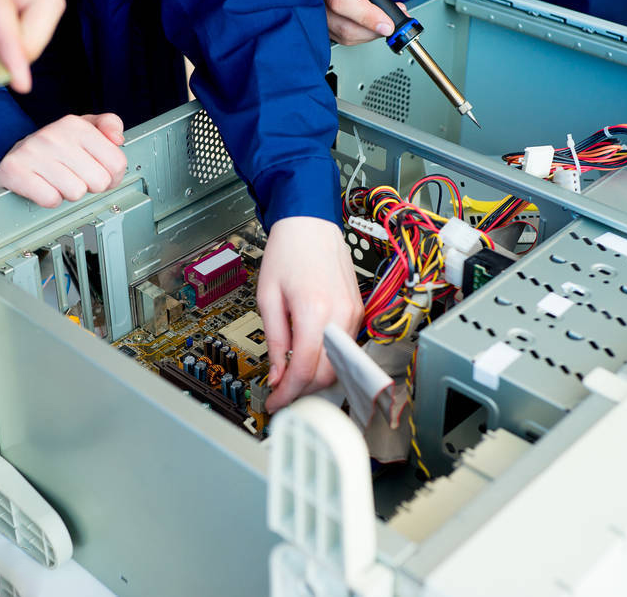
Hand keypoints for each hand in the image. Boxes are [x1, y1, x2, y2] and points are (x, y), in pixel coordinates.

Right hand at [0, 113, 126, 206]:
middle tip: (76, 177)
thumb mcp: (84, 128)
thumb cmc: (54, 147)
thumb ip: (108, 125)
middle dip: (90, 185)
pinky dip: (49, 199)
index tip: (99, 172)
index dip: (112, 175)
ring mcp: (33, 153)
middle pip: (99, 181)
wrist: (13, 154)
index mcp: (76, 125)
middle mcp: (54, 136)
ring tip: (58, 181)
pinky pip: (50, 199)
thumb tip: (118, 137)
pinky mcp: (15, 171)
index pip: (117, 162)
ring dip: (68, 193)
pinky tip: (44, 187)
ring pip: (76, 192)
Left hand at [258, 217, 362, 411]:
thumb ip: (274, 340)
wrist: (311, 225)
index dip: (288, 394)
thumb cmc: (288, 252)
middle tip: (282, 392)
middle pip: (328, 374)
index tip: (275, 402)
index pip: (305, 370)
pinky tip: (309, 354)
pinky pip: (345, 347)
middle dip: (304, 390)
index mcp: (315, 311)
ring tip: (293, 373)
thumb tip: (278, 375)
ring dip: (316, 376)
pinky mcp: (358, 311)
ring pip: (340, 364)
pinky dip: (328, 358)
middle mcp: (340, 315)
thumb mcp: (268, 298)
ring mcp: (354, 314)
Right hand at [305, 0, 409, 44]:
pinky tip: (374, 19)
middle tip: (393, 22)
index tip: (387, 22)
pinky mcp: (326, 23)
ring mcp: (318, 11)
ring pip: (345, 34)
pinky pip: (345, 37)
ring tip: (387, 15)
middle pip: (341, 23)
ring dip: (371, 31)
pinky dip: (365, 33)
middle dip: (371, 27)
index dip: (365, 14)